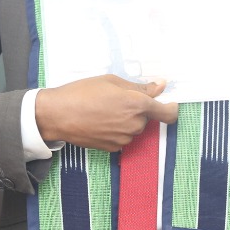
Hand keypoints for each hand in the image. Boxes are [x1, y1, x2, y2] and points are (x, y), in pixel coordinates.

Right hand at [35, 75, 178, 151]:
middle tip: (117, 99)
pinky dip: (116, 130)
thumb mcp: (111, 82)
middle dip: (137, 110)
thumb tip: (160, 86)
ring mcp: (124, 139)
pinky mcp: (113, 148)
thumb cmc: (82, 93)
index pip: (168, 113)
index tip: (169, 103)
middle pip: (146, 118)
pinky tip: (99, 121)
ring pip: (133, 128)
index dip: (171, 108)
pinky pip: (122, 137)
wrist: (57, 115)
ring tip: (104, 110)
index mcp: (137, 105)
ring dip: (126, 120)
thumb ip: (140, 87)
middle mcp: (134, 125)